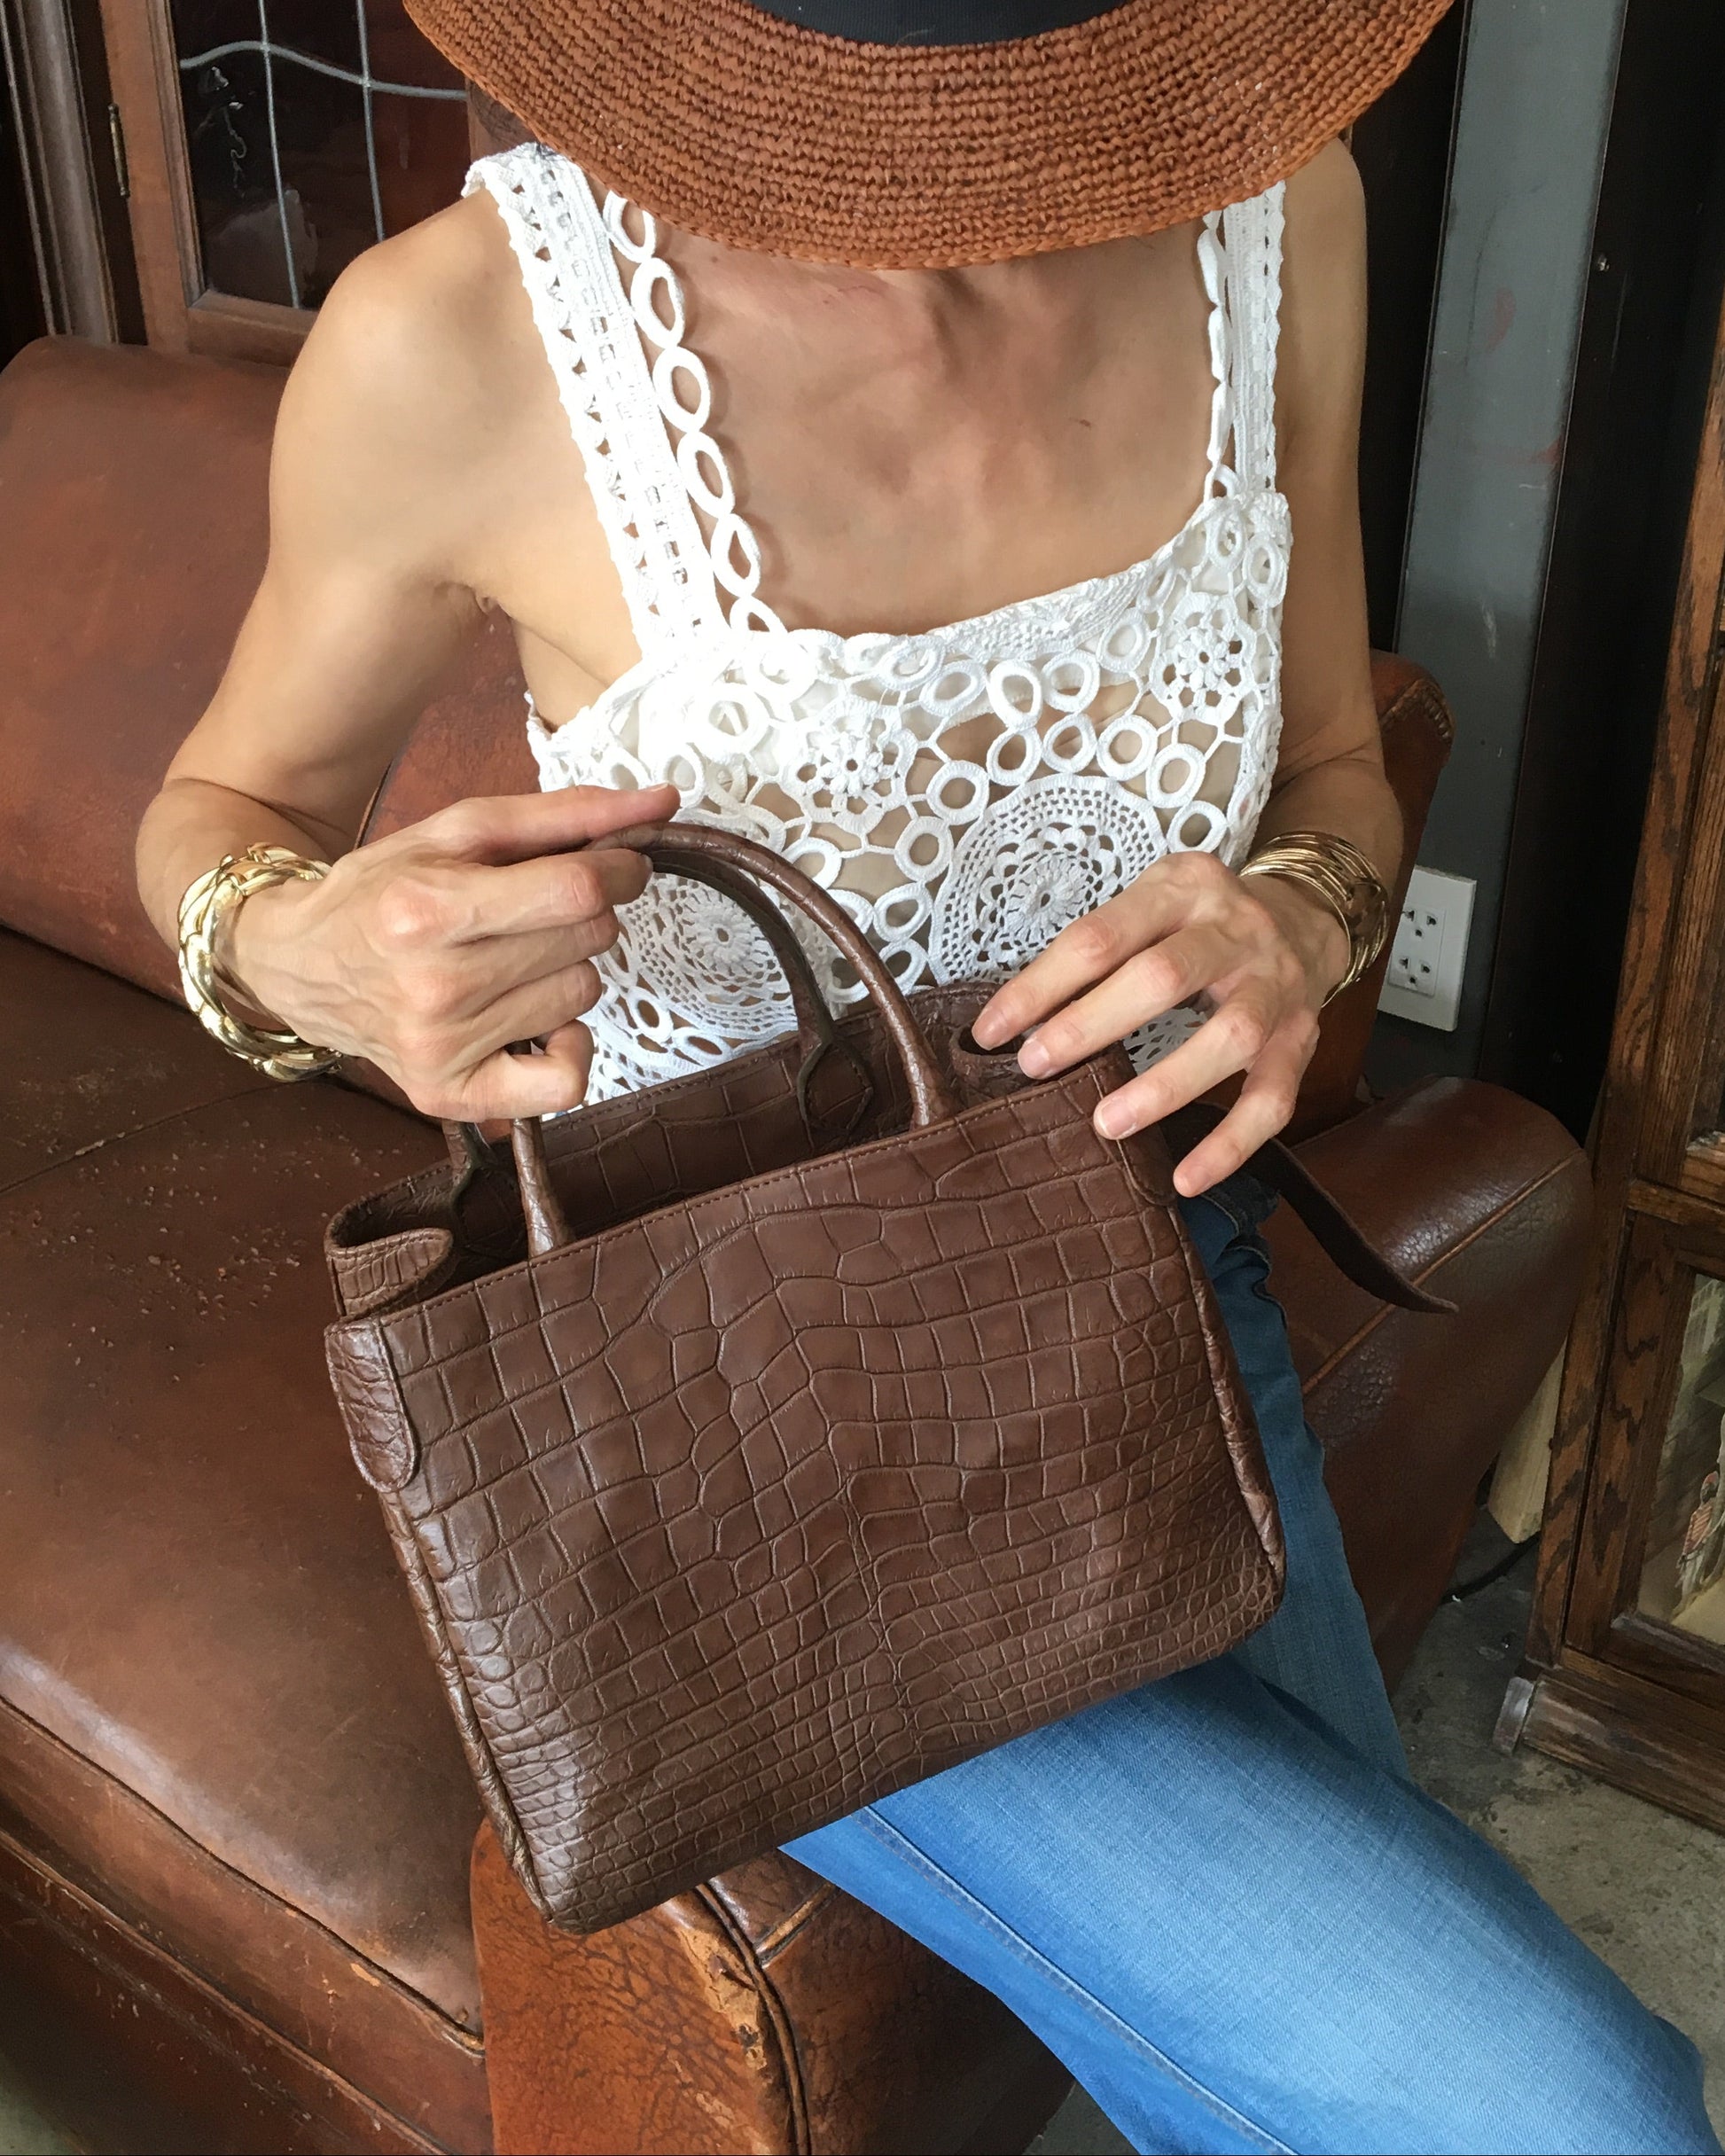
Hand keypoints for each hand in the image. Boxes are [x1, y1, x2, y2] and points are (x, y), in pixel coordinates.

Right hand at [227, 784, 677, 1119]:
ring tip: (511, 959)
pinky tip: (534, 1019)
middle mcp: (433, 987)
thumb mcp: (458, 831)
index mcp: (428, 909)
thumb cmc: (383, 891)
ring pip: (583, 997)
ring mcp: (441, 1048)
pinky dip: (569, 1046)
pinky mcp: (448, 1093)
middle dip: (585, 914)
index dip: (619, 870)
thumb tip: (663, 803)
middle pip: (587, 942)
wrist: (299, 963)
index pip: (577, 891)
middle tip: (538, 911)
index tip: (618, 863)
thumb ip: (564, 816)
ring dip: (567, 970)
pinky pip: (567, 1082)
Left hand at [970, 851, 1348, 1195]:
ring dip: (1165, 1086)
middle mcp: (1237, 930)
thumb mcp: (1154, 904)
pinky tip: (1187, 1178)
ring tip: (1107, 1124)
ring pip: (1229, 1036)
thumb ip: (1102, 948)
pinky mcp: (1302, 1040)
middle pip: (1163, 976)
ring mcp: (1275, 986)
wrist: (1308, 918)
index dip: (1041, 986)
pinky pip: (1272, 1098)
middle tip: (1035, 1066)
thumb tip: (1022, 1020)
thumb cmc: (1203, 922)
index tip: (992, 1032)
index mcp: (1184, 888)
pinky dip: (1231, 1143)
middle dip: (1091, 1024)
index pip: (1100, 937)